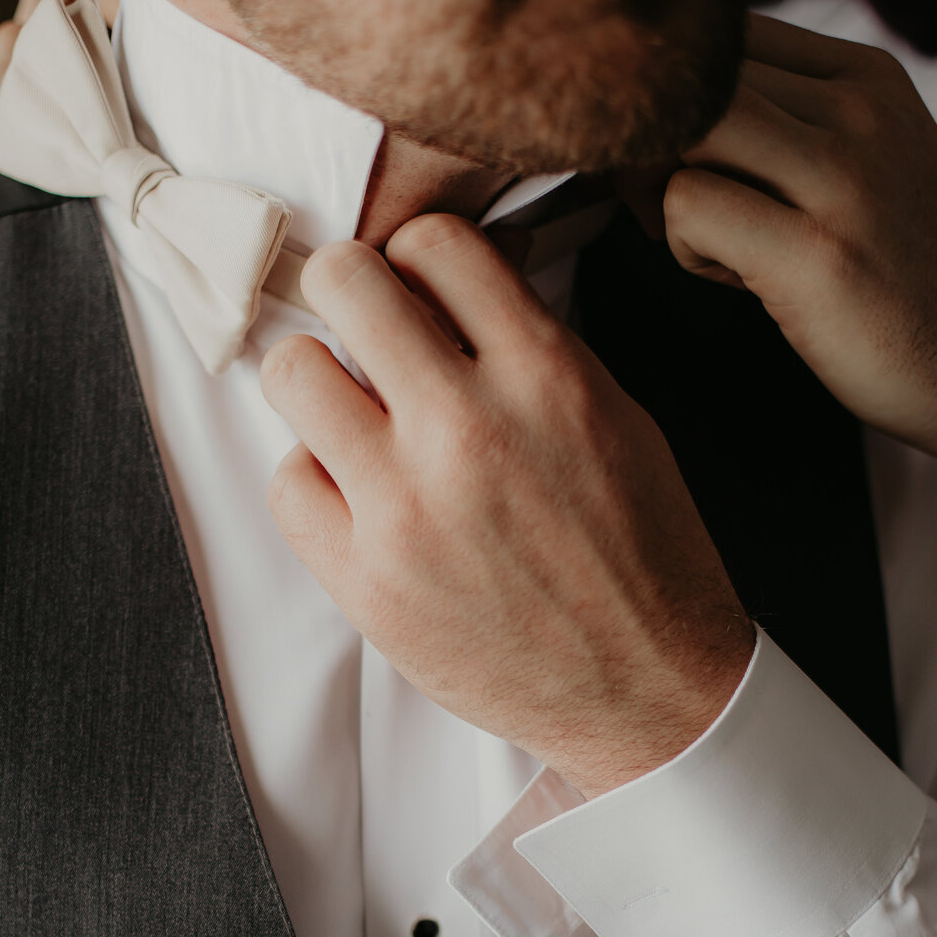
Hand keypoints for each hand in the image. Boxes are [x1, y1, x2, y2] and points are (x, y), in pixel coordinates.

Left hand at [260, 216, 753, 798]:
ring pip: (293, 373)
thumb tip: (445, 300)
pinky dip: (315, 478)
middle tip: (364, 332)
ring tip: (355, 416)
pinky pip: (287, 480)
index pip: (434, 243)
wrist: (649, 694)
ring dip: (320, 383)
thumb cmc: (644, 560)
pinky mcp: (366, 579)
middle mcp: (469, 428)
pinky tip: (359, 497)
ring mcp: (407, 507)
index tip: (418, 295)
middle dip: (350, 294)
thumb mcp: (619, 421)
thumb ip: (530, 352)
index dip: (417, 262)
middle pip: (344, 281)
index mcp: (547, 376)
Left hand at [664, 14, 936, 478]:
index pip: (727, 36)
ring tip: (718, 244)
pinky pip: (690, 205)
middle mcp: (857, 109)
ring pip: (687, 129)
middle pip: (698, 77)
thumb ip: (786, 123)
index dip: (685, 100)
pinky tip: (737, 279)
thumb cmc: (909, 276)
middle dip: (659, 144)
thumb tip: (669, 111)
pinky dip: (686, 248)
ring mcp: (842, 176)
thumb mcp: (865, 164)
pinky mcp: (815, 252)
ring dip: (669, 192)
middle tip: (680, 209)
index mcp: (864, 76)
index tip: (700, 165)